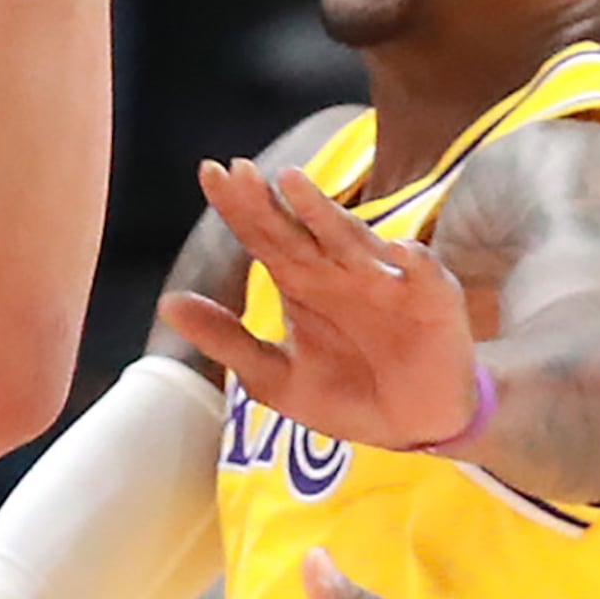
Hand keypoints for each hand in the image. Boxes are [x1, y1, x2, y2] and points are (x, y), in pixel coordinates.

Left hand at [154, 159, 481, 448]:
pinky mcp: (432, 299)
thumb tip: (167, 304)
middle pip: (299, 229)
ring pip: (352, 241)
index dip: (237, 206)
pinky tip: (397, 253)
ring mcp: (385, 280)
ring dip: (326, 214)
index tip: (209, 172)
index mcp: (302, 282)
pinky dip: (412, 263)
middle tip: (239, 171)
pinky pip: (423, 275)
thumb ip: (227, 340)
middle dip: (269, 201)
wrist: (413, 426)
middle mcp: (339, 270)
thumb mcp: (275, 377)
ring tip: (294, 186)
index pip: (263, 235)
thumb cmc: (346, 393)